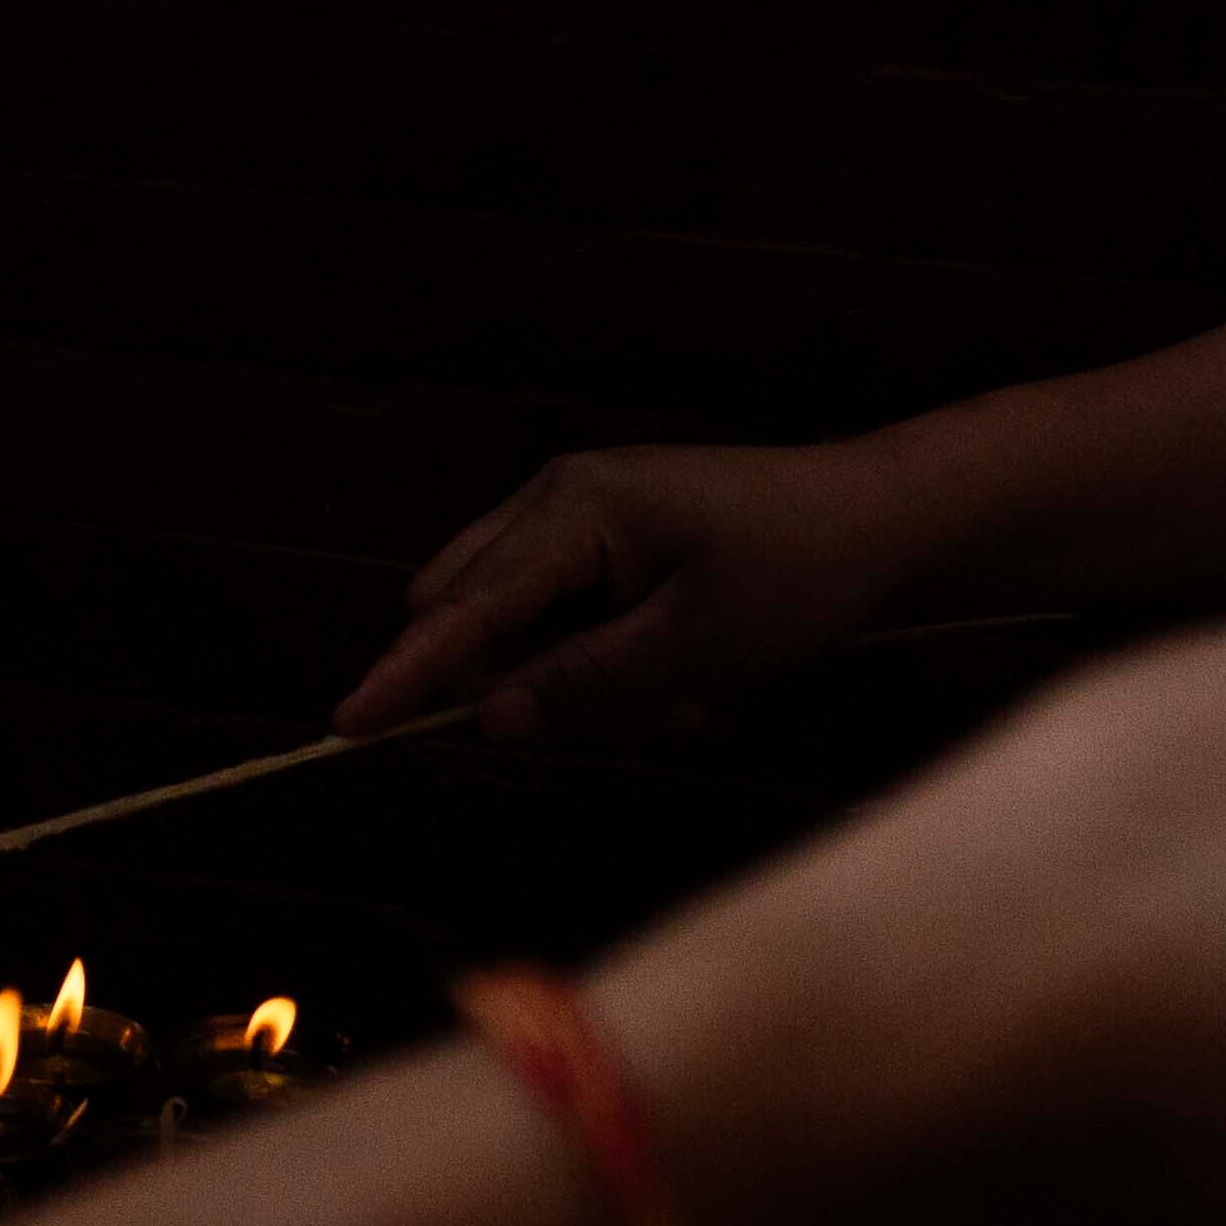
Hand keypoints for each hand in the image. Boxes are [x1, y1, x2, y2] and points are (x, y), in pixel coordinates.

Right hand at [342, 440, 911, 743]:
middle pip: (474, 613)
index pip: (465, 608)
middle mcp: (557, 499)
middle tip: (642, 715)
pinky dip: (610, 667)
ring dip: (582, 684)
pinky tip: (690, 678)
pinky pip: (567, 624)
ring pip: (522, 629)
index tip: (346, 726)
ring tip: (690, 694)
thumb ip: (582, 686)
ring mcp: (581, 517)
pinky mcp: (610, 542)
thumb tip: (489, 719)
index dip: (406, 676)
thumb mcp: (693, 649)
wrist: (878, 518)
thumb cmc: (794, 572)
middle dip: (525, 687)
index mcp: (572, 510)